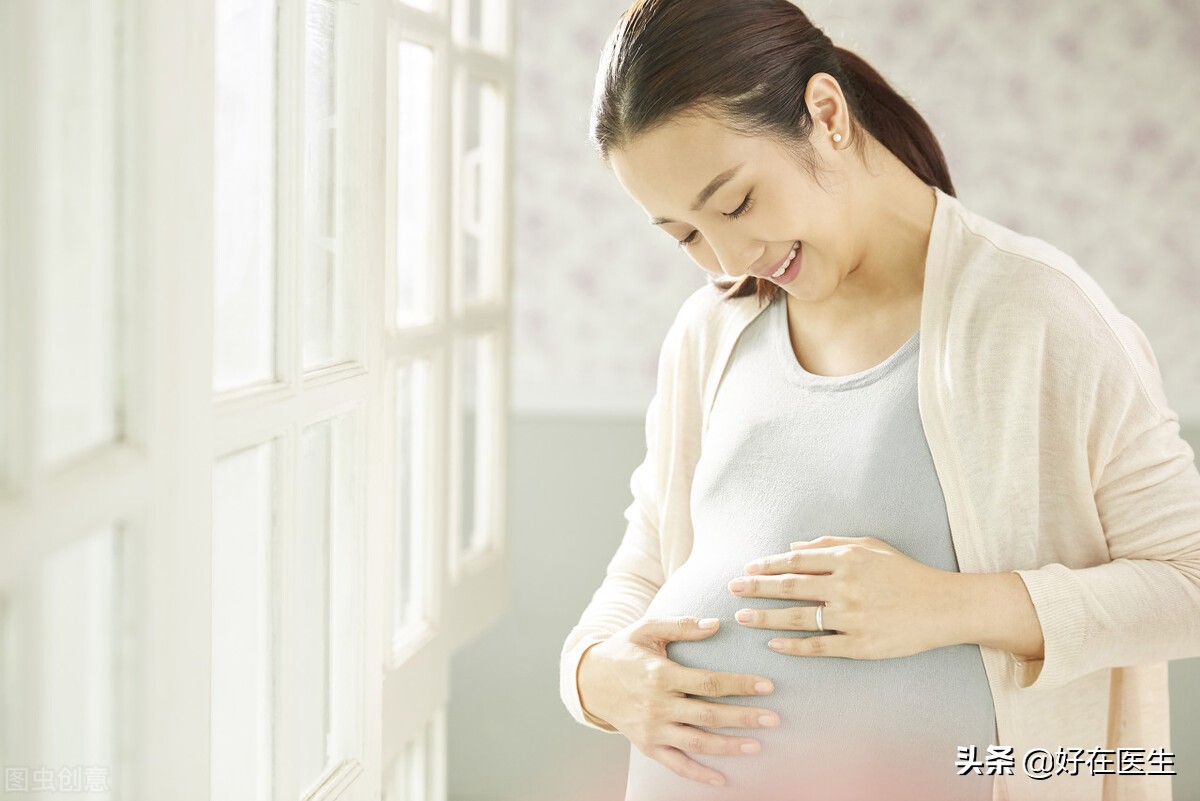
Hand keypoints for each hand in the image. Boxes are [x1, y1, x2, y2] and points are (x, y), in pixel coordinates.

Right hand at [577, 615, 780, 787]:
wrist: (590, 681)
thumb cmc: (624, 651)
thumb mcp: (647, 629)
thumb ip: (681, 625)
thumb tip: (715, 624)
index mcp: (660, 675)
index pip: (708, 682)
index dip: (739, 684)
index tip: (767, 685)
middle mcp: (657, 705)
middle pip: (708, 715)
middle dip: (744, 718)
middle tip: (774, 719)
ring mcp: (652, 729)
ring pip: (696, 742)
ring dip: (728, 746)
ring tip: (757, 745)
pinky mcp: (647, 746)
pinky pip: (675, 765)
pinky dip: (698, 775)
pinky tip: (722, 779)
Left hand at [728, 535, 960, 658]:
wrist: (943, 606)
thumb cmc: (905, 573)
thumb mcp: (870, 546)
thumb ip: (830, 543)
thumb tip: (792, 547)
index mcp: (846, 559)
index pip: (795, 561)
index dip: (767, 565)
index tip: (746, 568)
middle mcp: (845, 586)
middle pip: (789, 587)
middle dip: (755, 587)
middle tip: (732, 589)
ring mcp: (852, 616)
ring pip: (798, 618)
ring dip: (765, 618)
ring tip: (743, 618)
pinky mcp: (860, 644)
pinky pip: (819, 646)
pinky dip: (793, 646)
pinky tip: (773, 645)